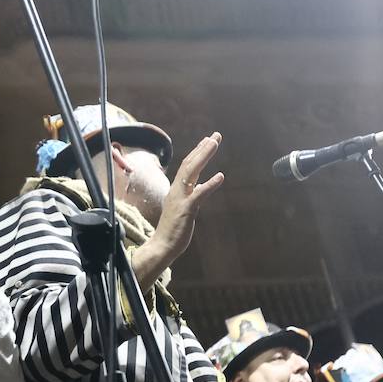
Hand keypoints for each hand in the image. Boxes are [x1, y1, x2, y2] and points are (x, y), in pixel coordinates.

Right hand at [137, 132, 224, 271]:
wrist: (162, 246)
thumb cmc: (173, 230)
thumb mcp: (182, 208)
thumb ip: (190, 196)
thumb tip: (198, 188)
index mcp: (176, 190)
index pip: (187, 166)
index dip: (198, 152)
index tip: (207, 140)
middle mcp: (177, 190)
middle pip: (189, 164)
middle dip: (203, 148)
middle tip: (215, 135)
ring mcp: (181, 199)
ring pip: (191, 172)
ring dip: (203, 156)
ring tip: (214, 143)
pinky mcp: (186, 209)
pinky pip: (199, 194)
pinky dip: (210, 184)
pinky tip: (220, 176)